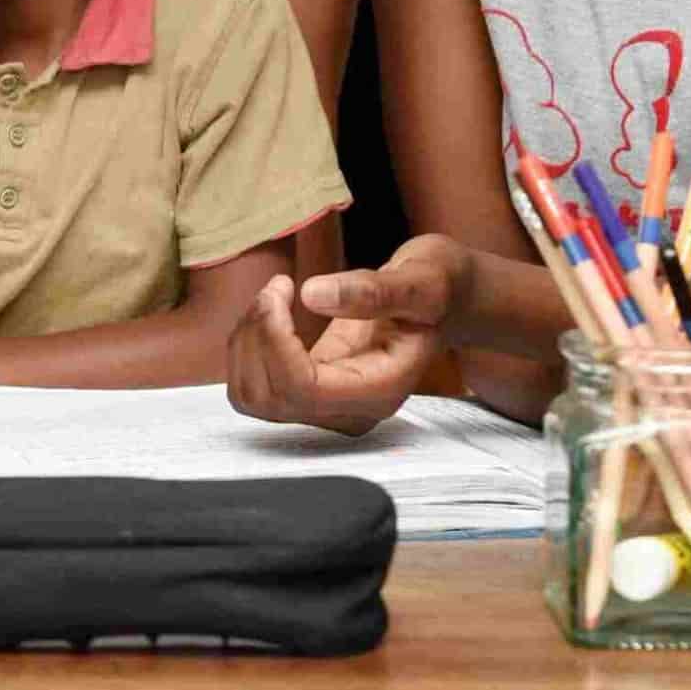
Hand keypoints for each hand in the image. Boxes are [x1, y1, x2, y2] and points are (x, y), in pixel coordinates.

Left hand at [227, 237, 469, 435]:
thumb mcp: (419, 280)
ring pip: (252, 396)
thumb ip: (372, 291)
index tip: (283, 288)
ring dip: (246, 340)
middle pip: (270, 398)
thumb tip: (312, 295)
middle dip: (258, 336)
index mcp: (380, 389)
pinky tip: (272, 311)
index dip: (275, 340)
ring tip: (275, 295)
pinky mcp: (308, 390)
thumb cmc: (438, 288)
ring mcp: (328, 406)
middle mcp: (350, 409)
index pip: (303, 389)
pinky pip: (255, 383)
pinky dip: (246, 344)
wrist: (444, 301)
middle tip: (278, 286)